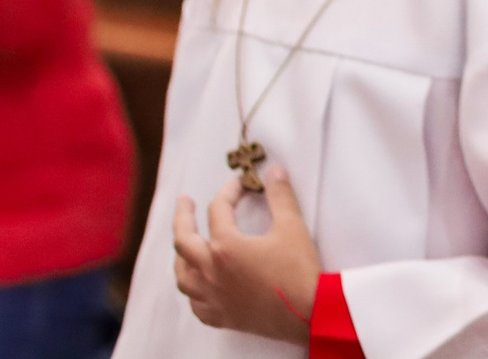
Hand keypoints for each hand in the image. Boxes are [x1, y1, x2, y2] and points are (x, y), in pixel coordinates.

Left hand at [173, 168, 318, 340]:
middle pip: (183, 241)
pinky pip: (194, 303)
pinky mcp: (219, 316)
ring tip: (185, 245)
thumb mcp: (292, 227)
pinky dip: (193, 289)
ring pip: (182, 275)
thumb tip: (274, 172)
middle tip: (184, 202)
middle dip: (182, 217)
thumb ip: (280, 196)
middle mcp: (210, 272)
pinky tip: (200, 284)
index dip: (229, 192)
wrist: (306, 312)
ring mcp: (211, 296)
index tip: (241, 185)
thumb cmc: (298, 270)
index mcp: (226, 247)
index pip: (218, 210)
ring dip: (181, 255)